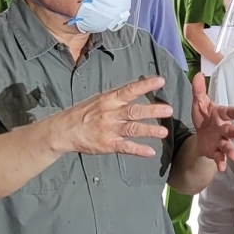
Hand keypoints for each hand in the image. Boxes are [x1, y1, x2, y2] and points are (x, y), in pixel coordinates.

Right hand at [54, 76, 173, 156]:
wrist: (65, 130)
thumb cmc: (84, 113)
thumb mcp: (100, 100)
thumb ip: (118, 98)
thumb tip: (138, 90)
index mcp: (109, 100)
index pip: (130, 90)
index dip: (145, 85)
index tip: (161, 81)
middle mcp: (111, 113)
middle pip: (134, 111)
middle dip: (152, 110)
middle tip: (168, 109)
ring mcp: (110, 130)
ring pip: (132, 129)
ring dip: (148, 130)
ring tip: (163, 132)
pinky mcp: (108, 144)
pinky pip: (125, 147)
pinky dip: (138, 150)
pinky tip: (150, 152)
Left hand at [190, 73, 233, 171]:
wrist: (201, 136)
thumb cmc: (204, 117)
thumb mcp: (199, 104)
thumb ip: (198, 91)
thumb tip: (197, 74)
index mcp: (221, 115)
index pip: (229, 112)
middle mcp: (224, 128)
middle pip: (232, 130)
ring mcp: (221, 141)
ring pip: (228, 145)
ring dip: (232, 150)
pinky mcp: (216, 152)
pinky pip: (219, 157)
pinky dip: (221, 162)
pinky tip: (222, 168)